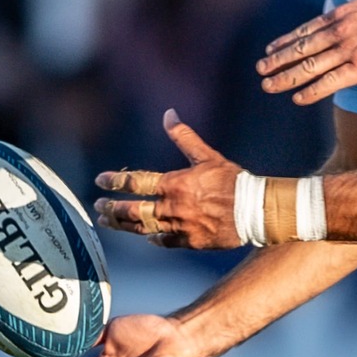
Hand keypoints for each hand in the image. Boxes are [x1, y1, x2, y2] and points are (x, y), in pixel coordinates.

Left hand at [94, 111, 242, 247]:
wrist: (256, 210)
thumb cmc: (233, 181)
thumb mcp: (208, 156)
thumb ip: (184, 137)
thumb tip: (168, 114)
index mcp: (175, 184)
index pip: (135, 182)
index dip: (115, 181)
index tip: (100, 181)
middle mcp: (173, 207)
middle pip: (132, 210)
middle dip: (112, 207)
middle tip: (99, 205)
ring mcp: (180, 226)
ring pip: (143, 228)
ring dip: (123, 225)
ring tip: (109, 222)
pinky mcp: (191, 241)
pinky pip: (165, 242)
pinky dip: (153, 238)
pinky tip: (147, 237)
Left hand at [257, 0, 356, 105]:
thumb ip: (352, 13)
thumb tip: (344, 16)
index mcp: (340, 17)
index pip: (305, 31)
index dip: (285, 41)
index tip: (270, 48)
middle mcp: (338, 33)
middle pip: (300, 49)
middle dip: (277, 60)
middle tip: (260, 69)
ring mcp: (348, 52)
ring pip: (309, 66)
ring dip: (286, 77)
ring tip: (269, 86)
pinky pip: (330, 82)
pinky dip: (312, 91)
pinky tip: (298, 98)